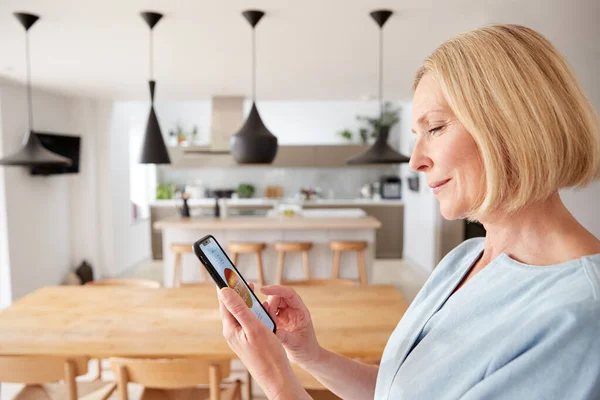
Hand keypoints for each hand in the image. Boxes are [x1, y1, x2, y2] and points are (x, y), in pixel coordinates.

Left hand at [217, 283, 306, 399]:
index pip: (224, 301)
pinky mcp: (249, 341)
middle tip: (242, 277)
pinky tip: (261, 309)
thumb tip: (224, 291)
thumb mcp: (254, 327)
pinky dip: (253, 311)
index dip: (225, 285)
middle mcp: (233, 332)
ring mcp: (241, 337)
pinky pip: (248, 321)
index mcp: (231, 328)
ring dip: (246, 301)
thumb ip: (239, 308)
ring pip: (241, 313)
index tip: (225, 271)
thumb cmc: (267, 355)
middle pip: (232, 306)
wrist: (276, 378)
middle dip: (237, 291)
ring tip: (251, 289)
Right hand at [260, 285, 321, 366]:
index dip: (276, 289)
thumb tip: (272, 332)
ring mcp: (286, 314)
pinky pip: (269, 313)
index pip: (289, 294)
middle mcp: (293, 309)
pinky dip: (264, 317)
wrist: (307, 357)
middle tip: (266, 318)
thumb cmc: (307, 349)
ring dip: (266, 311)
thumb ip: (284, 337)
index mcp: (301, 311)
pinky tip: (263, 325)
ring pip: (272, 304)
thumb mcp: (296, 344)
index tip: (263, 290)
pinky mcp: (279, 320)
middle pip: (278, 297)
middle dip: (269, 304)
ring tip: (267, 324)